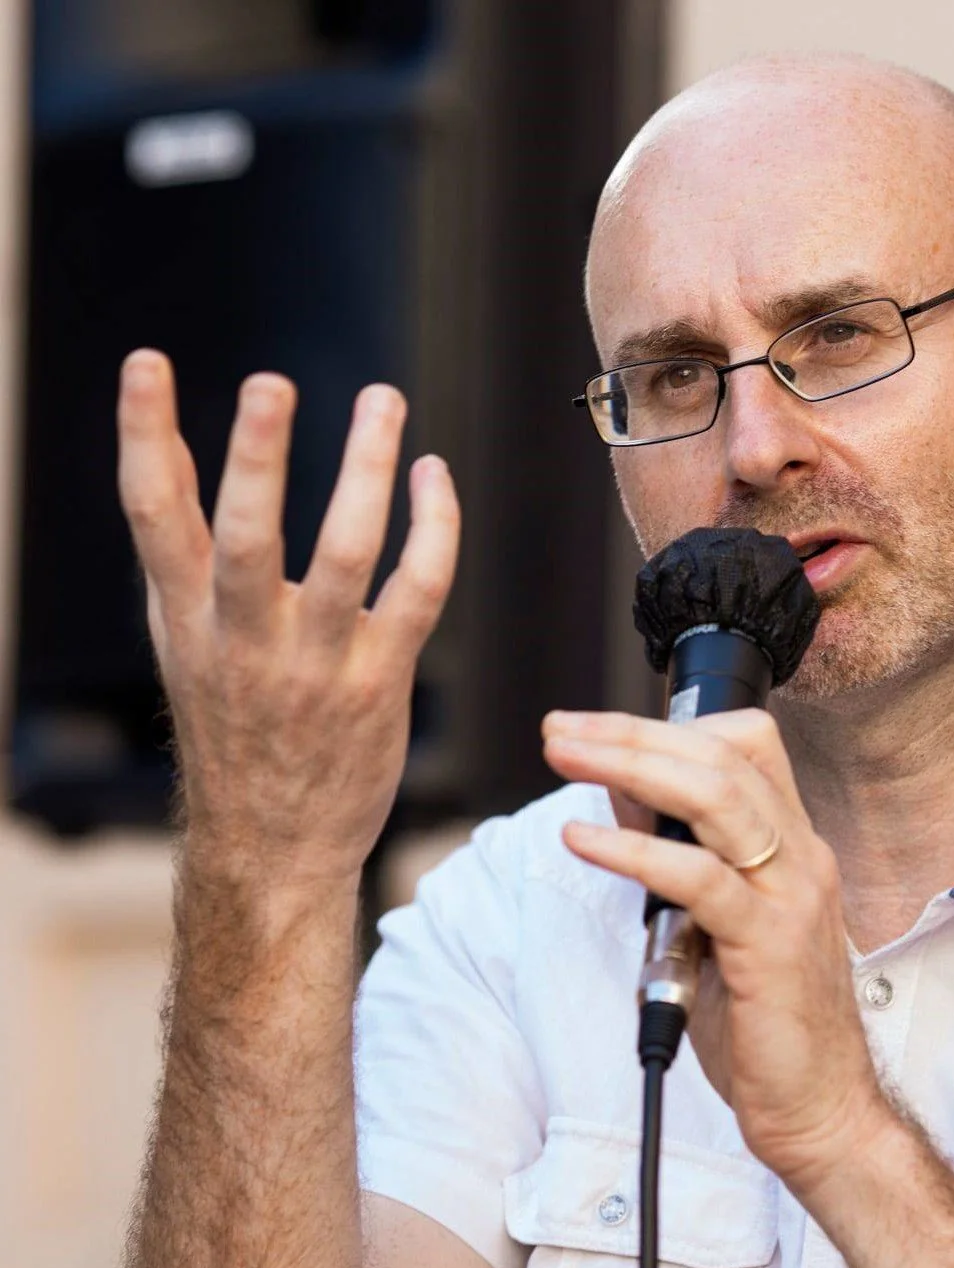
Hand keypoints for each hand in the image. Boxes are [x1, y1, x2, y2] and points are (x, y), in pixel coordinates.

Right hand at [117, 350, 459, 934]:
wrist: (272, 844)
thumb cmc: (232, 726)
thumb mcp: (183, 642)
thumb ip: (178, 550)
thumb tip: (160, 447)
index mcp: (186, 618)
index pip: (152, 516)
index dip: (142, 437)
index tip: (145, 363)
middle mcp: (244, 638)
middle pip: (248, 537)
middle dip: (258, 460)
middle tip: (271, 384)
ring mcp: (316, 662)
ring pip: (348, 554)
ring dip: (368, 473)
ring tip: (382, 400)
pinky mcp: (379, 680)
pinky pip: (417, 591)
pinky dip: (433, 529)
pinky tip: (435, 478)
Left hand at [542, 707, 893, 1196]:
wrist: (820, 1108)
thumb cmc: (764, 1021)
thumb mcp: (710, 923)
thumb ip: (676, 854)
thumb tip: (619, 794)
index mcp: (792, 845)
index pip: (748, 744)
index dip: (672, 725)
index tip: (600, 730)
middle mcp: (800, 856)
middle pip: (723, 754)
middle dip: (633, 732)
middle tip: (561, 728)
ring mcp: (791, 896)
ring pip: (718, 796)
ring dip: (630, 765)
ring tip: (565, 755)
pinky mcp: (769, 944)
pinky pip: (700, 879)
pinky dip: (635, 850)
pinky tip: (582, 841)